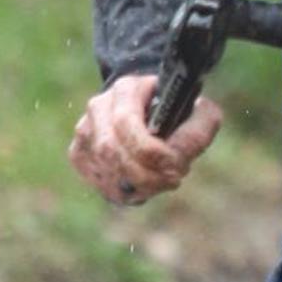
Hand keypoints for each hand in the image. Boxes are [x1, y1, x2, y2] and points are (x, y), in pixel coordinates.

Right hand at [68, 72, 221, 205]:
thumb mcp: (197, 110)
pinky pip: (99, 182)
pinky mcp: (79, 154)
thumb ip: (201, 126)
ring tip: (162, 182)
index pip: (126, 124)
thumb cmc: (174, 111)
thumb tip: (180, 153)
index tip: (177, 166)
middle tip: (173, 179)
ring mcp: (85, 131)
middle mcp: (98, 108)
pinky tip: (143, 188)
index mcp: (125, 90)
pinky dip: (124, 192)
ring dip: (139, 185)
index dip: (152, 152)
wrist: (147, 108)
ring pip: (106, 169)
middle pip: (112, 151)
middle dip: (146, 174)